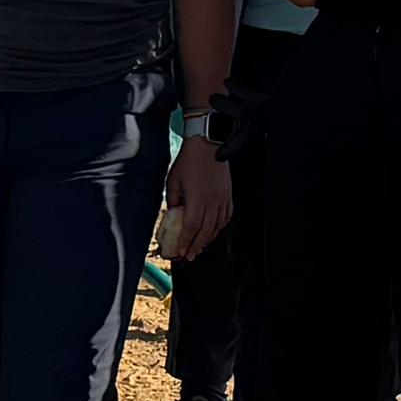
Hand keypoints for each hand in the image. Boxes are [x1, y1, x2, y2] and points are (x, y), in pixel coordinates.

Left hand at [168, 133, 233, 255]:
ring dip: (208, 239)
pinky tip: (214, 231)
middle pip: (205, 231)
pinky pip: (226, 216)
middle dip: (196, 246)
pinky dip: (220, 227)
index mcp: (197, 199)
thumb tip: (173, 215)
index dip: (185, 242)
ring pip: (217, 226)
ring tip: (200, 247)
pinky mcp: (228, 195)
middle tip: (189, 256)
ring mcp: (222, 199)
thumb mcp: (173, 181)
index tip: (180, 251)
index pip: (191, 228)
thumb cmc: (190, 160)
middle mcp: (212, 201)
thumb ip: (173, 201)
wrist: (207, 144)